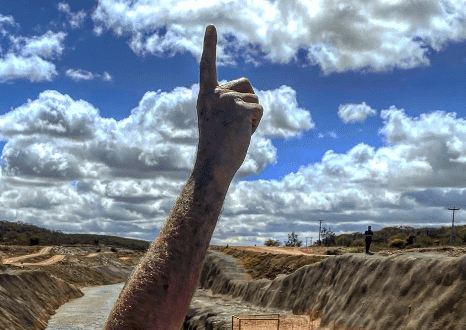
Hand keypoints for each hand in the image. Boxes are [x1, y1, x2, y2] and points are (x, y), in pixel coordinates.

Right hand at [194, 26, 262, 184]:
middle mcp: (215, 94)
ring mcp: (227, 100)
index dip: (209, 45)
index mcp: (206, 96)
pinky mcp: (240, 109)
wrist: (212, 167)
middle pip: (246, 84)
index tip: (211, 26)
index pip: (207, 66)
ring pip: (254, 98)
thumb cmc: (216, 150)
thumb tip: (252, 106)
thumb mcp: (218, 122)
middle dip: (248, 102)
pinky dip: (256, 124)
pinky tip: (242, 135)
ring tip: (236, 132)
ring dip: (252, 117)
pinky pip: (259, 109)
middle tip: (232, 127)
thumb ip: (228, 106)